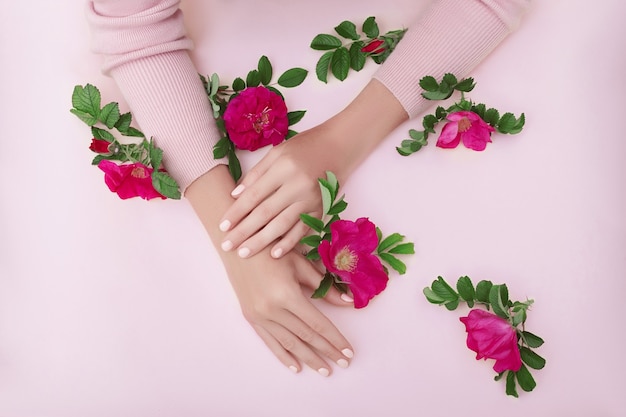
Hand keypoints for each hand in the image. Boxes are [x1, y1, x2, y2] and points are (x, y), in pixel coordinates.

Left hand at [218, 79, 407, 259]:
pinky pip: (303, 229)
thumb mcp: (278, 152)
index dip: (237, 212)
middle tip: (227, 245)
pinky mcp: (322, 209)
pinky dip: (289, 242)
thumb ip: (256, 174)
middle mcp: (298, 185)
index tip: (222, 226)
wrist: (340, 147)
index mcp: (283, 168)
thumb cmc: (305, 147)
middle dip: (244, 231)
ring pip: (282, 225)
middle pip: (265, 213)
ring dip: (261, 241)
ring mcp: (311, 200)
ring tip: (244, 253)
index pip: (254, 195)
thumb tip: (235, 196)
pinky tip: (275, 253)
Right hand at [222, 247, 354, 374]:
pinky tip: (296, 367)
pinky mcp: (250, 317)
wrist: (238, 244)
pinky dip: (284, 356)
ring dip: (309, 358)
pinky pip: (270, 342)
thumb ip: (324, 286)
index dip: (335, 338)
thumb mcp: (301, 265)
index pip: (317, 324)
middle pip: (306, 336)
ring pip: (289, 343)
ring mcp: (259, 316)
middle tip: (344, 362)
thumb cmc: (272, 249)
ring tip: (325, 369)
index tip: (348, 350)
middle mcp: (272, 309)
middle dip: (327, 351)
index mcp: (287, 295)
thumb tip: (349, 302)